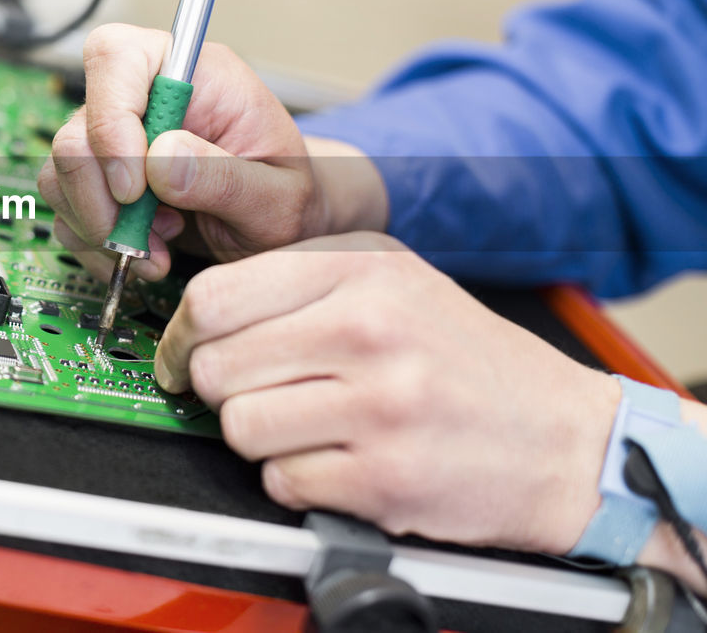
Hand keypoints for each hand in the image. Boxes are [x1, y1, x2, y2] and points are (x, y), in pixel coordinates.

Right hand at [38, 23, 386, 282]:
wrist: (282, 232)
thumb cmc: (288, 199)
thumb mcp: (277, 194)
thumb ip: (224, 176)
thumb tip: (161, 161)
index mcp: (192, 73)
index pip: (116, 58)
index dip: (111, 120)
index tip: (134, 187)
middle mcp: (144, 99)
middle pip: (74, 128)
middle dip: (99, 196)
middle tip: (141, 238)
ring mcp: (116, 142)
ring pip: (60, 174)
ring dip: (99, 227)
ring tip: (156, 251)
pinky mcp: (102, 183)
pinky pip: (67, 212)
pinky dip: (96, 246)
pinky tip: (145, 255)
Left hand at [155, 232, 621, 553]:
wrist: (564, 438)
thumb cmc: (464, 358)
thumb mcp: (390, 280)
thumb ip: (297, 282)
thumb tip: (197, 314)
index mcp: (358, 267)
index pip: (214, 297)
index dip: (183, 335)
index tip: (186, 353)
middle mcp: (366, 328)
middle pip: (216, 366)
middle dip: (219, 388)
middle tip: (252, 392)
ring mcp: (377, 406)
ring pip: (239, 427)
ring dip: (257, 436)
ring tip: (305, 424)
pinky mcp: (383, 478)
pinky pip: (280, 481)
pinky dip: (295, 478)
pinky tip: (336, 459)